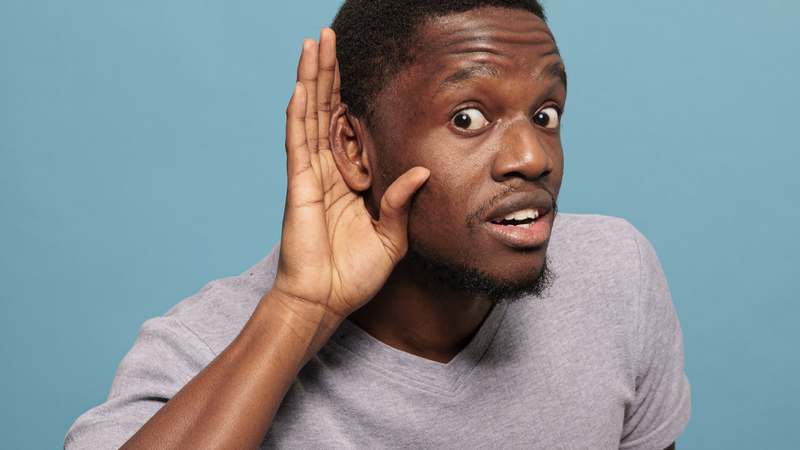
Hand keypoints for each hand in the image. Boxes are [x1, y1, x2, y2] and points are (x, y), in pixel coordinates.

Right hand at [272, 29, 428, 319]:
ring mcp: (310, 176)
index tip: (351, 63)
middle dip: (327, 71)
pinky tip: (301, 86)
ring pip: (309, 116)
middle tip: (327, 35)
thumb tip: (423, 171)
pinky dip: (298, 114)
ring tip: (313, 44)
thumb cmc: (355, 275)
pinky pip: (298, 143)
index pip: (346, 125)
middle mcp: (326, 170)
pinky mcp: (299, 187)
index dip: (347, 92)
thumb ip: (402, 203)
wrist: (327, 302)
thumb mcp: (391, 238)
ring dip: (311, 79)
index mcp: (348, 179)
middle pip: (325, 109)